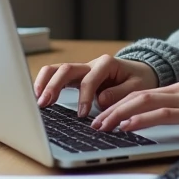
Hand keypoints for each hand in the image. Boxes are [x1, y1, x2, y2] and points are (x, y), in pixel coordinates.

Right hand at [32, 55, 157, 116]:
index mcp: (107, 64)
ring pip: (57, 69)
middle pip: (66, 69)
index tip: (81, 115)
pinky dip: (46, 83)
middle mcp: (91, 64)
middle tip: (45, 103)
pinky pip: (57, 76)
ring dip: (45, 83)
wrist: (140, 72)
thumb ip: (120, 93)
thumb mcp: (137, 87)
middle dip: (54, 86)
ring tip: (38, 100)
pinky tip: (39, 96)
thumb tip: (100, 100)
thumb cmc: (139, 79)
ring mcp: (81, 70)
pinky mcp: (76, 77)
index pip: (89, 79)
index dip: (84, 97)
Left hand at [90, 80, 178, 134]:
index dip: (120, 104)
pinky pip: (164, 114)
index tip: (104, 116)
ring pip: (145, 102)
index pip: (142, 94)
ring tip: (103, 127)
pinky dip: (142, 119)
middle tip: (95, 124)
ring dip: (119, 114)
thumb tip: (162, 123)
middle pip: (137, 95)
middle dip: (112, 109)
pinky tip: (128, 126)